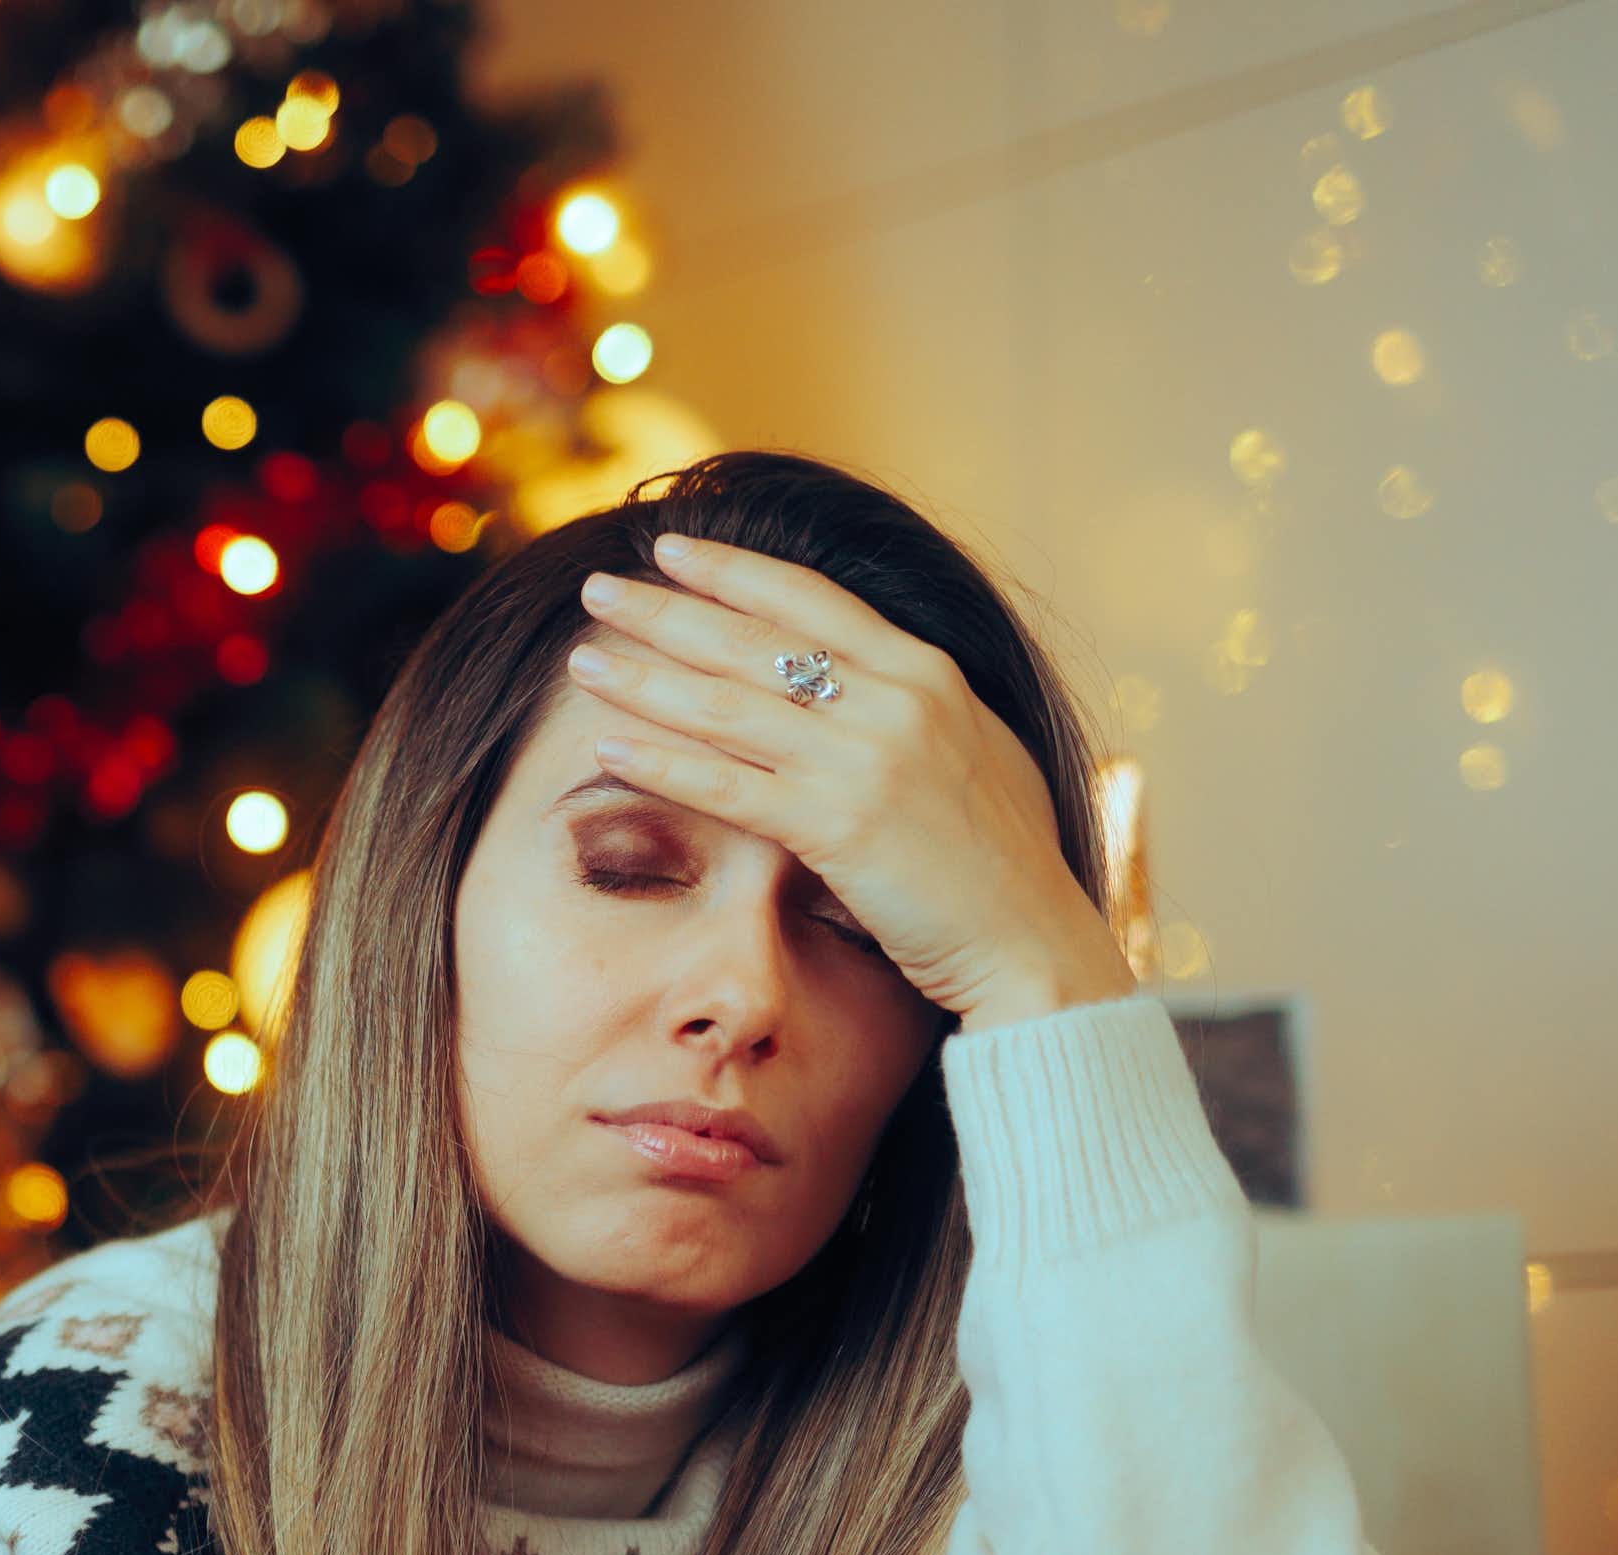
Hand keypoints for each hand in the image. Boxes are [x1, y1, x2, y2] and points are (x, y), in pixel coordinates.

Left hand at [567, 532, 1135, 1026]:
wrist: (1035, 942)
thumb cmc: (1004, 866)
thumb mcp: (976, 754)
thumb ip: (919, 712)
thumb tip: (869, 689)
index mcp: (928, 673)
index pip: (811, 599)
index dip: (733, 570)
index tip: (669, 549)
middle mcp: (896, 700)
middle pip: (755, 640)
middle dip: (666, 610)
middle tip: (596, 589)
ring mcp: (866, 760)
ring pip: (730, 705)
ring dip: (646, 677)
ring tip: (582, 658)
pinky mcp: (840, 826)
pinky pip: (728, 786)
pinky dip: (663, 763)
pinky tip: (608, 745)